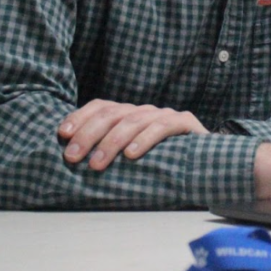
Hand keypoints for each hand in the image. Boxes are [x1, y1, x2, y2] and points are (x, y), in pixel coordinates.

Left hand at [58, 99, 208, 170]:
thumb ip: (109, 155)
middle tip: (73, 157)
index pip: (100, 106)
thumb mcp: (131, 158)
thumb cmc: (162, 164)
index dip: (80, 117)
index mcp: (129, 114)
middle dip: (89, 134)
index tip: (62, 134)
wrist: (209, 162)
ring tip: (97, 164)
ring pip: (133, 120)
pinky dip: (145, 139)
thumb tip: (73, 163)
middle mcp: (144, 110)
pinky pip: (162, 127)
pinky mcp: (185, 123)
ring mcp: (165, 114)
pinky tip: (132, 155)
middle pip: (112, 114)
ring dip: (111, 142)